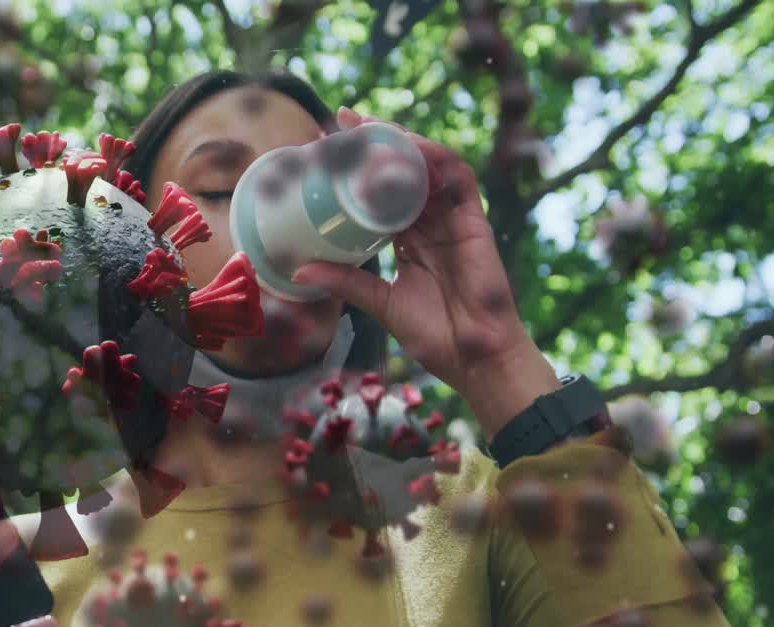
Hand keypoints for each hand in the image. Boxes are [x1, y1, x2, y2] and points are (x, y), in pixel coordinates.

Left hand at [291, 106, 538, 394]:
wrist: (474, 358)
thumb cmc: (435, 335)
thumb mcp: (380, 303)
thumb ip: (346, 282)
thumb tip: (299, 271)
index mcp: (410, 240)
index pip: (382, 193)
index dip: (359, 169)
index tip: (326, 148)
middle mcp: (431, 224)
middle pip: (403, 172)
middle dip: (376, 143)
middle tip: (341, 122)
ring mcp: (453, 221)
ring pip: (429, 167)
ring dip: (402, 142)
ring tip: (370, 126)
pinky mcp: (473, 223)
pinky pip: (458, 179)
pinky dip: (436, 157)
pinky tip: (411, 145)